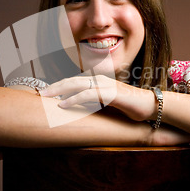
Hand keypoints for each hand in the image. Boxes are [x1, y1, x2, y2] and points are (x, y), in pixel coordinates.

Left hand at [39, 75, 156, 121]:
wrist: (151, 106)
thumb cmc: (130, 107)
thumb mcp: (109, 104)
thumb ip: (95, 103)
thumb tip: (81, 110)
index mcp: (98, 81)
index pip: (74, 81)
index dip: (59, 86)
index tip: (45, 93)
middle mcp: (99, 80)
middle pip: (71, 81)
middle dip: (54, 86)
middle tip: (39, 93)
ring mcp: (104, 85)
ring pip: (76, 84)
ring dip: (59, 90)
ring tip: (45, 97)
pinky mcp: (110, 93)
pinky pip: (87, 94)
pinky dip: (73, 99)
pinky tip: (63, 104)